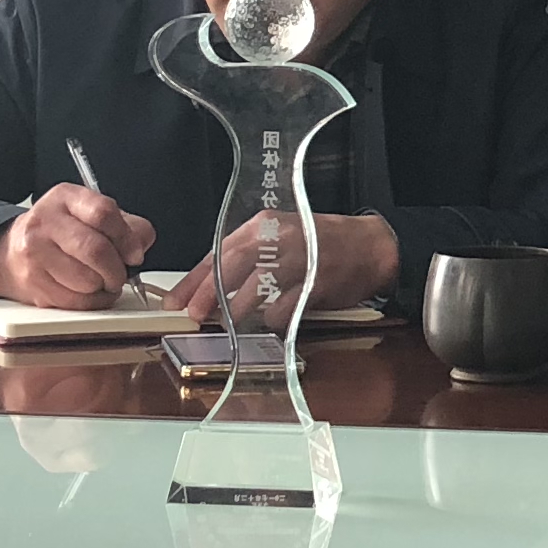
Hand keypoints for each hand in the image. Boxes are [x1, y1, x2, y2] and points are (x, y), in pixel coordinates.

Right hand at [0, 183, 153, 308]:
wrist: (8, 253)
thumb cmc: (59, 233)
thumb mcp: (90, 215)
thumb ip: (125, 225)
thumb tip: (141, 243)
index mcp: (65, 198)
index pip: (103, 212)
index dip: (126, 237)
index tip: (135, 253)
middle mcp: (45, 222)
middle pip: (95, 250)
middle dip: (116, 269)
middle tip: (120, 275)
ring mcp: (34, 253)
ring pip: (87, 280)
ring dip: (103, 287)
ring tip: (100, 281)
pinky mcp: (32, 283)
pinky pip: (75, 302)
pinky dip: (90, 302)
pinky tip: (86, 292)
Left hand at [171, 211, 400, 325]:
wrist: (372, 246)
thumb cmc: (322, 244)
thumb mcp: (278, 240)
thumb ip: (245, 259)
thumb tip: (206, 288)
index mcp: (263, 224)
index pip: (218, 251)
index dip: (193, 279)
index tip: (175, 300)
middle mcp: (278, 237)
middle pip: (231, 265)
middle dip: (207, 294)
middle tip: (193, 314)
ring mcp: (298, 259)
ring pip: (255, 288)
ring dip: (239, 310)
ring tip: (234, 323)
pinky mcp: (316, 282)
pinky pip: (284, 307)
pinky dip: (273, 319)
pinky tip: (274, 321)